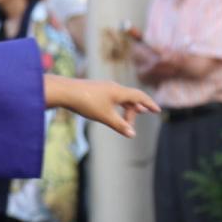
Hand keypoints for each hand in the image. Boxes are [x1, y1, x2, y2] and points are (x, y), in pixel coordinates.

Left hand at [45, 75, 160, 137]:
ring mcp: (104, 87)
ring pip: (120, 98)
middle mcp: (113, 86)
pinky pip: (111, 97)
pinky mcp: (95, 89)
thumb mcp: (105, 116)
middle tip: (129, 127)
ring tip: (126, 119)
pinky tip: (110, 112)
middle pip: (130, 99)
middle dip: (133, 113)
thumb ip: (119, 125)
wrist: (65, 91)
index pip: (140, 97)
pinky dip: (116, 106)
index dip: (149, 104)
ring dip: (125, 109)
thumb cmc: (86, 103)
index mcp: (119, 91)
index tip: (157, 111)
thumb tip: (132, 135)